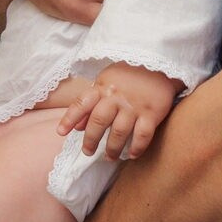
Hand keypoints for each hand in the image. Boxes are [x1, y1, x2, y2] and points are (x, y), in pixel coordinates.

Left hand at [57, 63, 180, 160]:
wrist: (161, 65)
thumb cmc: (129, 76)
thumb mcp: (106, 82)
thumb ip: (91, 104)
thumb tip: (77, 127)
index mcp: (103, 87)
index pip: (82, 103)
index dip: (69, 118)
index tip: (61, 132)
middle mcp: (116, 97)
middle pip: (99, 122)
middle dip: (91, 140)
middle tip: (87, 152)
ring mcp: (135, 105)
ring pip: (119, 132)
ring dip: (112, 148)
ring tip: (109, 157)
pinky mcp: (152, 112)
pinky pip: (143, 134)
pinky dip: (137, 147)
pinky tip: (132, 155)